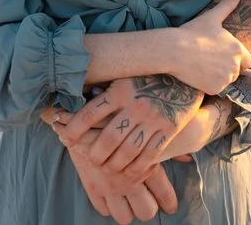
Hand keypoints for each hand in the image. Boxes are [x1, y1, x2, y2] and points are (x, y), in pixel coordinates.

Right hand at [47, 111, 178, 224]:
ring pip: (123, 216)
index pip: (163, 193)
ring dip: (127, 212)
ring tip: (128, 204)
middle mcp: (129, 180)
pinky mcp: (91, 186)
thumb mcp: (145, 126)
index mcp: (146, 165)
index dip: (169, 202)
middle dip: (148, 210)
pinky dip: (108, 207)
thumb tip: (187, 157)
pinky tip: (111, 199)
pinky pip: (102, 208)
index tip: (170, 208)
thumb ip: (168, 145)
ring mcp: (109, 186)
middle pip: (145, 210)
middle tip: (148, 205)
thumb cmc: (120, 115)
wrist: (79, 112)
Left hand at [56, 76, 204, 174]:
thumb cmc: (148, 78)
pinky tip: (129, 173)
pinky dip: (137, 168)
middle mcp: (135, 105)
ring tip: (108, 168)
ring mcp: (154, 118)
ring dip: (114, 165)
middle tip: (91, 159)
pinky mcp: (169, 129)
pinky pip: (150, 155)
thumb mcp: (125, 77)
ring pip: (128, 150)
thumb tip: (74, 100)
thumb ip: (105, 90)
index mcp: (120, 90)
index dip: (73, 128)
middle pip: (108, 138)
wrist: (186, 78)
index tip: (64, 137)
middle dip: (95, 154)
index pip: (89, 113)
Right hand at [165, 0, 250, 93]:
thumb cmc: (193, 32)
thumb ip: (228, 5)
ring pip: (225, 81)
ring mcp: (225, 79)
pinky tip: (198, 75)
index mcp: (238, 49)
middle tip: (210, 61)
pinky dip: (209, 85)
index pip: (248, 61)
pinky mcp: (215, 89)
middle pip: (236, 72)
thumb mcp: (212, 16)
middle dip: (227, 68)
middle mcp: (235, 66)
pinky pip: (215, 89)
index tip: (225, 56)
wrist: (174, 50)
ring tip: (203, 67)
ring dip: (218, 77)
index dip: (238, 60)